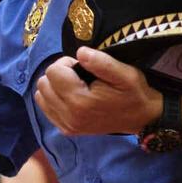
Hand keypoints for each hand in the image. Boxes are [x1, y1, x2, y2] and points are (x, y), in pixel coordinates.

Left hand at [33, 46, 163, 137]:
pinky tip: (70, 96)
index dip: (66, 63)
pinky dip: (53, 98)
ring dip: (54, 86)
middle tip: (79, 75)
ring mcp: (66, 125)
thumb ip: (101, 63)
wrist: (141, 119)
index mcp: (80, 101)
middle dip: (58, 74)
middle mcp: (69, 115)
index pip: (53, 72)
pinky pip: (45, 108)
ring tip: (74, 85)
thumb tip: (79, 53)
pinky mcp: (66, 130)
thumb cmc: (133, 93)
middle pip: (43, 83)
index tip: (82, 66)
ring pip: (41, 95)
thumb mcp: (125, 73)